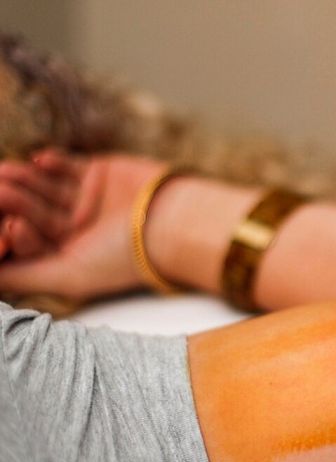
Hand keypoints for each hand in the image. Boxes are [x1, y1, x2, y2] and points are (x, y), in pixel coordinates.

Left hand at [0, 151, 165, 300]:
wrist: (170, 224)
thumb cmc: (123, 259)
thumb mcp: (67, 277)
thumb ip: (22, 278)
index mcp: (65, 255)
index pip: (25, 241)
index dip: (9, 234)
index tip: (8, 227)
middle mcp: (72, 228)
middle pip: (29, 211)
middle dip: (12, 202)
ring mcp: (83, 199)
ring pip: (42, 186)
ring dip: (24, 179)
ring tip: (9, 171)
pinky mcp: (96, 172)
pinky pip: (66, 164)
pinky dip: (51, 161)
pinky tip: (39, 160)